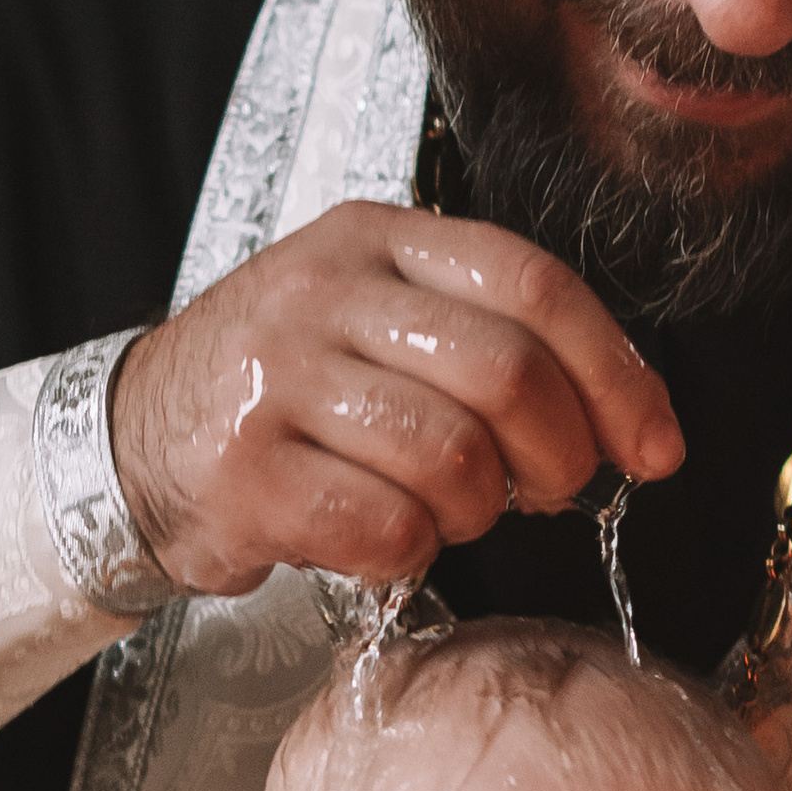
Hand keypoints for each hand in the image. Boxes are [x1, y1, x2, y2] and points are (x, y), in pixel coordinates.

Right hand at [109, 201, 682, 600]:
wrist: (135, 439)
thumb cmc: (288, 389)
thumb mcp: (377, 318)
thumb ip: (490, 340)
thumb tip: (629, 425)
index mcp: (377, 239)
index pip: (533, 284)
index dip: (615, 373)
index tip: (656, 446)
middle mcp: (324, 293)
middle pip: (507, 374)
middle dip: (560, 455)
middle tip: (551, 492)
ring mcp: (278, 380)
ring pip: (453, 459)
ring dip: (477, 510)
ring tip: (447, 511)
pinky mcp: (246, 473)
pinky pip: (386, 528)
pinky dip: (410, 552)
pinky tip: (383, 537)